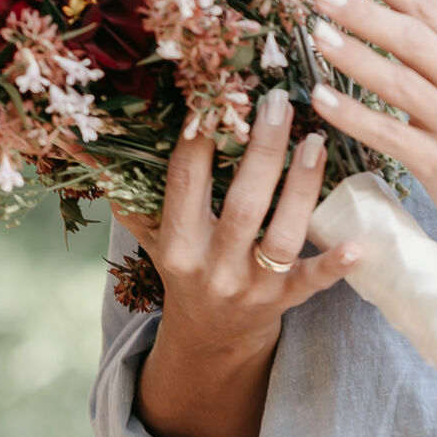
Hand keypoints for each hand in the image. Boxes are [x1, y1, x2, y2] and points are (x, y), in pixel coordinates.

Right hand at [112, 85, 361, 363]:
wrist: (210, 344)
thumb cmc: (184, 269)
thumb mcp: (152, 236)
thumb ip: (125, 190)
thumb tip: (76, 139)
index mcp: (178, 245)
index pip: (187, 182)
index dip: (202, 137)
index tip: (218, 93)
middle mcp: (213, 268)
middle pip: (243, 203)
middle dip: (263, 150)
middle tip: (281, 100)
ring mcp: (252, 288)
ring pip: (282, 234)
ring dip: (303, 186)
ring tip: (317, 138)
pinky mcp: (285, 302)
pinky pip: (313, 283)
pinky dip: (336, 264)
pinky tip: (360, 242)